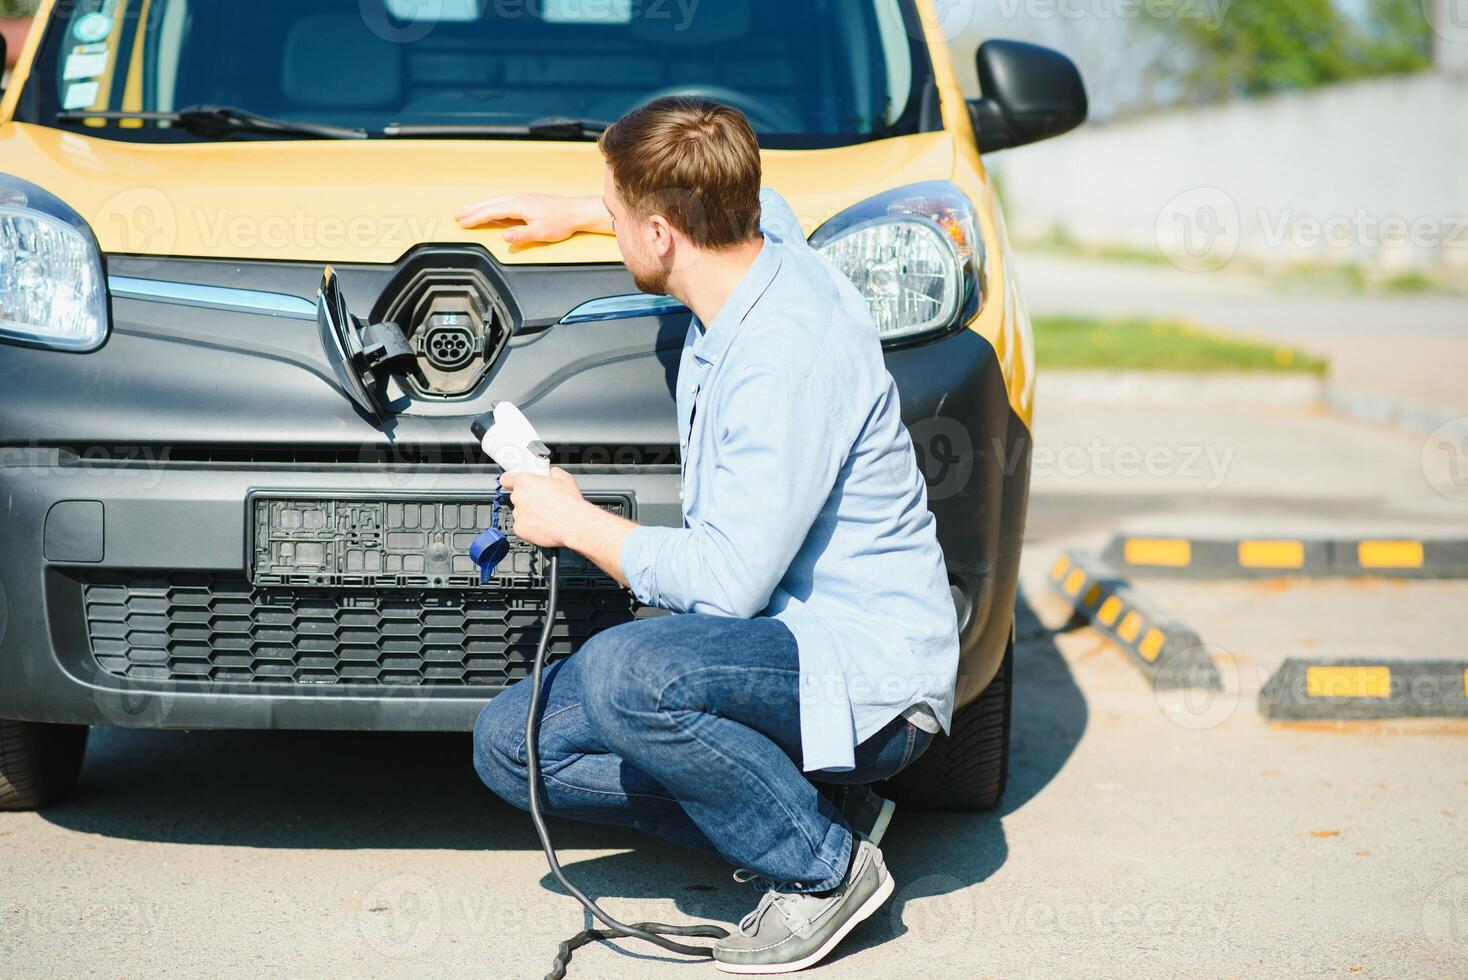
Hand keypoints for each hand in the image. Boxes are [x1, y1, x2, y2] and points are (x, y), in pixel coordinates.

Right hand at [454, 193, 609, 244]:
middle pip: (489, 204)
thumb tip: (504, 236)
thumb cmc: (561, 222)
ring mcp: (522, 197)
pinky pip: (502, 200)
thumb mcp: (541, 232)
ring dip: (479, 205)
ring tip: (467, 210)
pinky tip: (489, 207)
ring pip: (495, 200)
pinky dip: (491, 203)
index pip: (491, 212)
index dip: (475, 218)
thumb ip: (521, 235)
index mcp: (518, 206)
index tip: (463, 223)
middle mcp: (518, 198)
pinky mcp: (527, 199)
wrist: (576, 211)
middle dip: (472, 210)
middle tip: (457, 215)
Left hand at [500, 467, 591, 548]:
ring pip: (521, 512)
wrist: (573, 524)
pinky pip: (523, 526)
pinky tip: (544, 523)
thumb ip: (553, 473)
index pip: (506, 478)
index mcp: (524, 482)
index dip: (511, 480)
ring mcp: (518, 514)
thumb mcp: (564, 478)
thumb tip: (553, 473)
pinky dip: (531, 526)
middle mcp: (518, 497)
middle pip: (517, 496)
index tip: (516, 481)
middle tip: (542, 499)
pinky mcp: (520, 529)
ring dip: (530, 512)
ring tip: (547, 513)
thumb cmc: (569, 503)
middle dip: (528, 497)